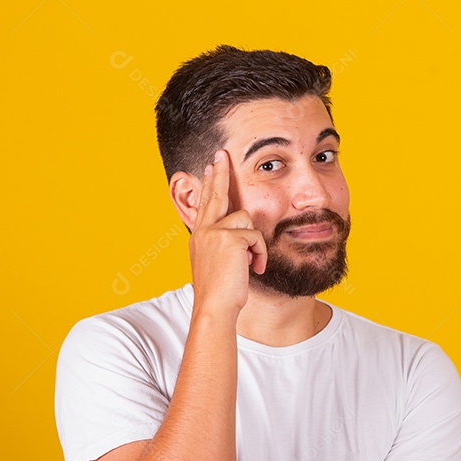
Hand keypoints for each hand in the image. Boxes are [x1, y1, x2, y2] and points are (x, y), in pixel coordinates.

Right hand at [189, 148, 267, 313]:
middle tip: (221, 153)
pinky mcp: (228, 237)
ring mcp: (214, 232)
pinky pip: (256, 237)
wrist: (215, 307)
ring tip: (250, 264)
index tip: (210, 166)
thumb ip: (225, 245)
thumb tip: (241, 237)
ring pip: (246, 220)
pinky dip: (260, 254)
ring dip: (254, 244)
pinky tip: (254, 268)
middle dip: (220, 173)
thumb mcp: (219, 264)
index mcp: (200, 235)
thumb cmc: (221, 292)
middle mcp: (203, 229)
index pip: (206, 203)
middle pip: (216, 194)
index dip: (210, 184)